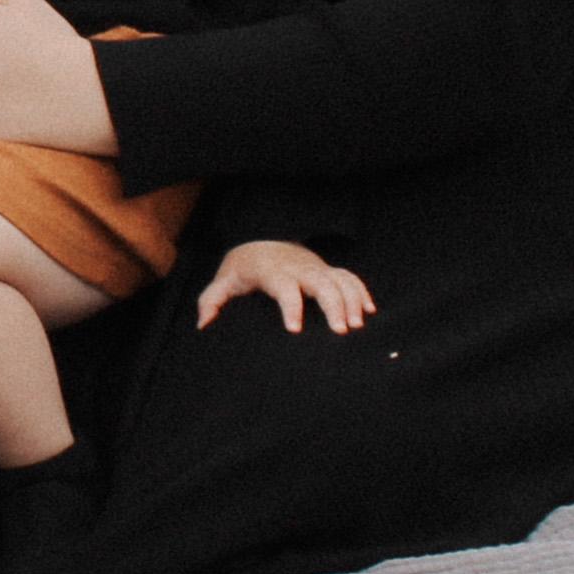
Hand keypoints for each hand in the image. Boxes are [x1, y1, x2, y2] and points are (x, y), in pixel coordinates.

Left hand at [193, 237, 374, 334]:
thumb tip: (204, 325)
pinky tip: (369, 311)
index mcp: (272, 271)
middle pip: (321, 282)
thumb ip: (212, 301)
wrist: (259, 241)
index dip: (290, 307)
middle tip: (340, 332)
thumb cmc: (241, 269)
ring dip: (351, 300)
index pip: (284, 287)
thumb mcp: (224, 281)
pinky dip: (361, 292)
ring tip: (356, 326)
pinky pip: (349, 277)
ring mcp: (315, 268)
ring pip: (339, 279)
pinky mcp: (327, 270)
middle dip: (333, 305)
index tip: (295, 330)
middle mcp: (298, 268)